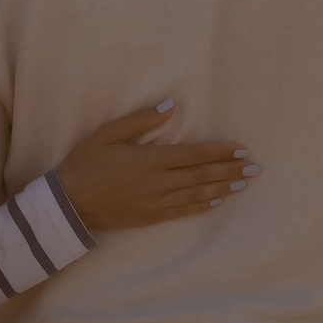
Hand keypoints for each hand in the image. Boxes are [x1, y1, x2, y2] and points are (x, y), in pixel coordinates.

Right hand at [54, 102, 259, 230]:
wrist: (67, 204)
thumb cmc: (84, 164)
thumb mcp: (107, 134)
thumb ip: (140, 120)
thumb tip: (170, 105)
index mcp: (149, 159)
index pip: (194, 154)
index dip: (220, 152)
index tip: (241, 149)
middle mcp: (158, 182)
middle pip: (202, 174)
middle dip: (230, 170)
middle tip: (255, 168)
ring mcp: (155, 202)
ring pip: (197, 193)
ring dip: (223, 187)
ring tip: (245, 183)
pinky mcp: (150, 217)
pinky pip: (183, 210)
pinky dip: (203, 205)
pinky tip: (218, 200)